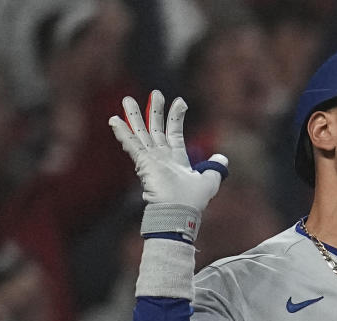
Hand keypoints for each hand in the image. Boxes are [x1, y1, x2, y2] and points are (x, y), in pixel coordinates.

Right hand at [109, 90, 227, 240]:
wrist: (179, 212)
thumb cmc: (192, 201)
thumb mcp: (209, 182)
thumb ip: (215, 168)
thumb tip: (222, 158)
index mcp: (176, 160)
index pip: (174, 133)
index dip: (176, 117)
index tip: (180, 101)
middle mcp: (162, 158)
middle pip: (156, 129)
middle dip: (155, 111)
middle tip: (155, 92)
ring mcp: (151, 160)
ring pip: (141, 133)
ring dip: (135, 116)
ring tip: (127, 99)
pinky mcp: (143, 163)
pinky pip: (132, 145)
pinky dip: (123, 132)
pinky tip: (114, 120)